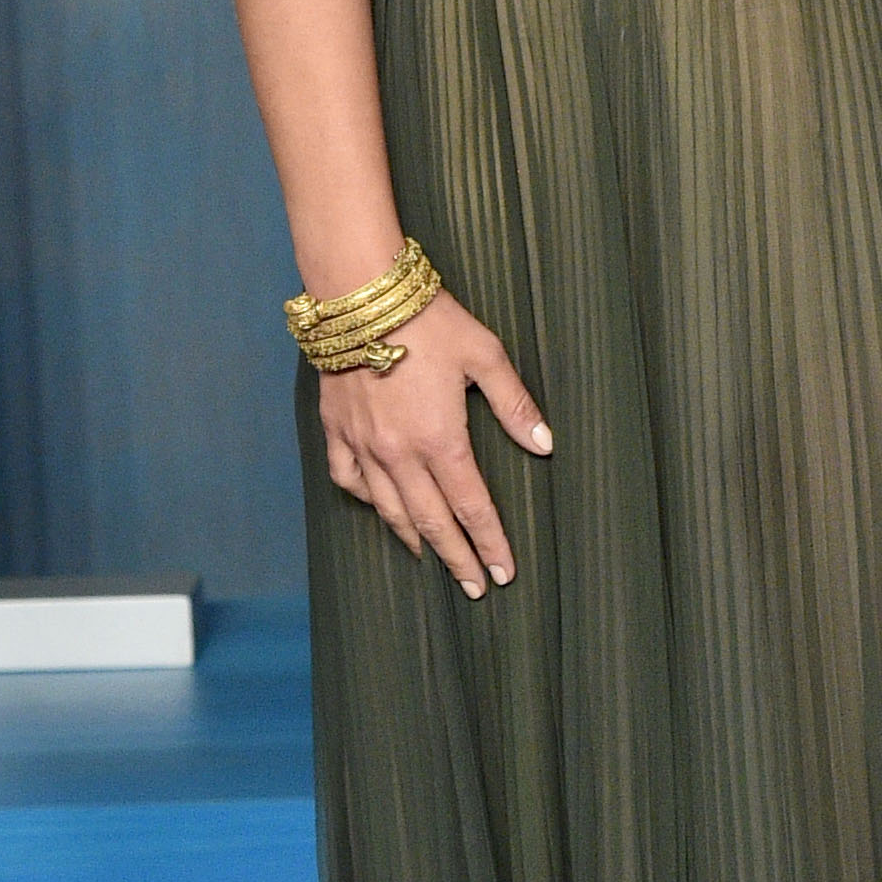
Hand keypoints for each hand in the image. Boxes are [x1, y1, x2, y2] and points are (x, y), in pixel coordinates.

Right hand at [319, 293, 547, 595]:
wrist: (358, 293)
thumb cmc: (428, 320)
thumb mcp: (484, 355)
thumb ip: (515, 404)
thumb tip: (545, 444)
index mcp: (441, 439)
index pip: (472, 508)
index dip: (489, 543)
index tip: (503, 573)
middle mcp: (400, 454)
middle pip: (432, 522)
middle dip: (456, 559)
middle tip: (474, 587)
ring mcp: (364, 445)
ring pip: (389, 510)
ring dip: (414, 540)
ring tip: (432, 560)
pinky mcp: (337, 430)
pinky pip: (348, 480)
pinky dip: (366, 502)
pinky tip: (380, 509)